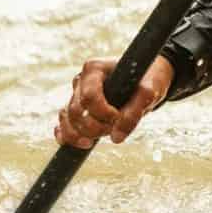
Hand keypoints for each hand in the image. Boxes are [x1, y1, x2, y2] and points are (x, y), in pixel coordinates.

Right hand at [54, 56, 172, 148]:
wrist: (145, 80)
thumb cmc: (146, 80)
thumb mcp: (148, 92)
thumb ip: (134, 113)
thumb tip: (116, 138)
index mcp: (95, 69)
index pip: (89, 96)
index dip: (102, 113)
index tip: (117, 117)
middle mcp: (81, 80)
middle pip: (76, 111)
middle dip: (94, 127)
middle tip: (114, 128)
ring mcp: (76, 94)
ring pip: (67, 119)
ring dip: (82, 134)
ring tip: (100, 138)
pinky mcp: (76, 109)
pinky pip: (63, 124)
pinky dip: (67, 136)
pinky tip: (81, 143)